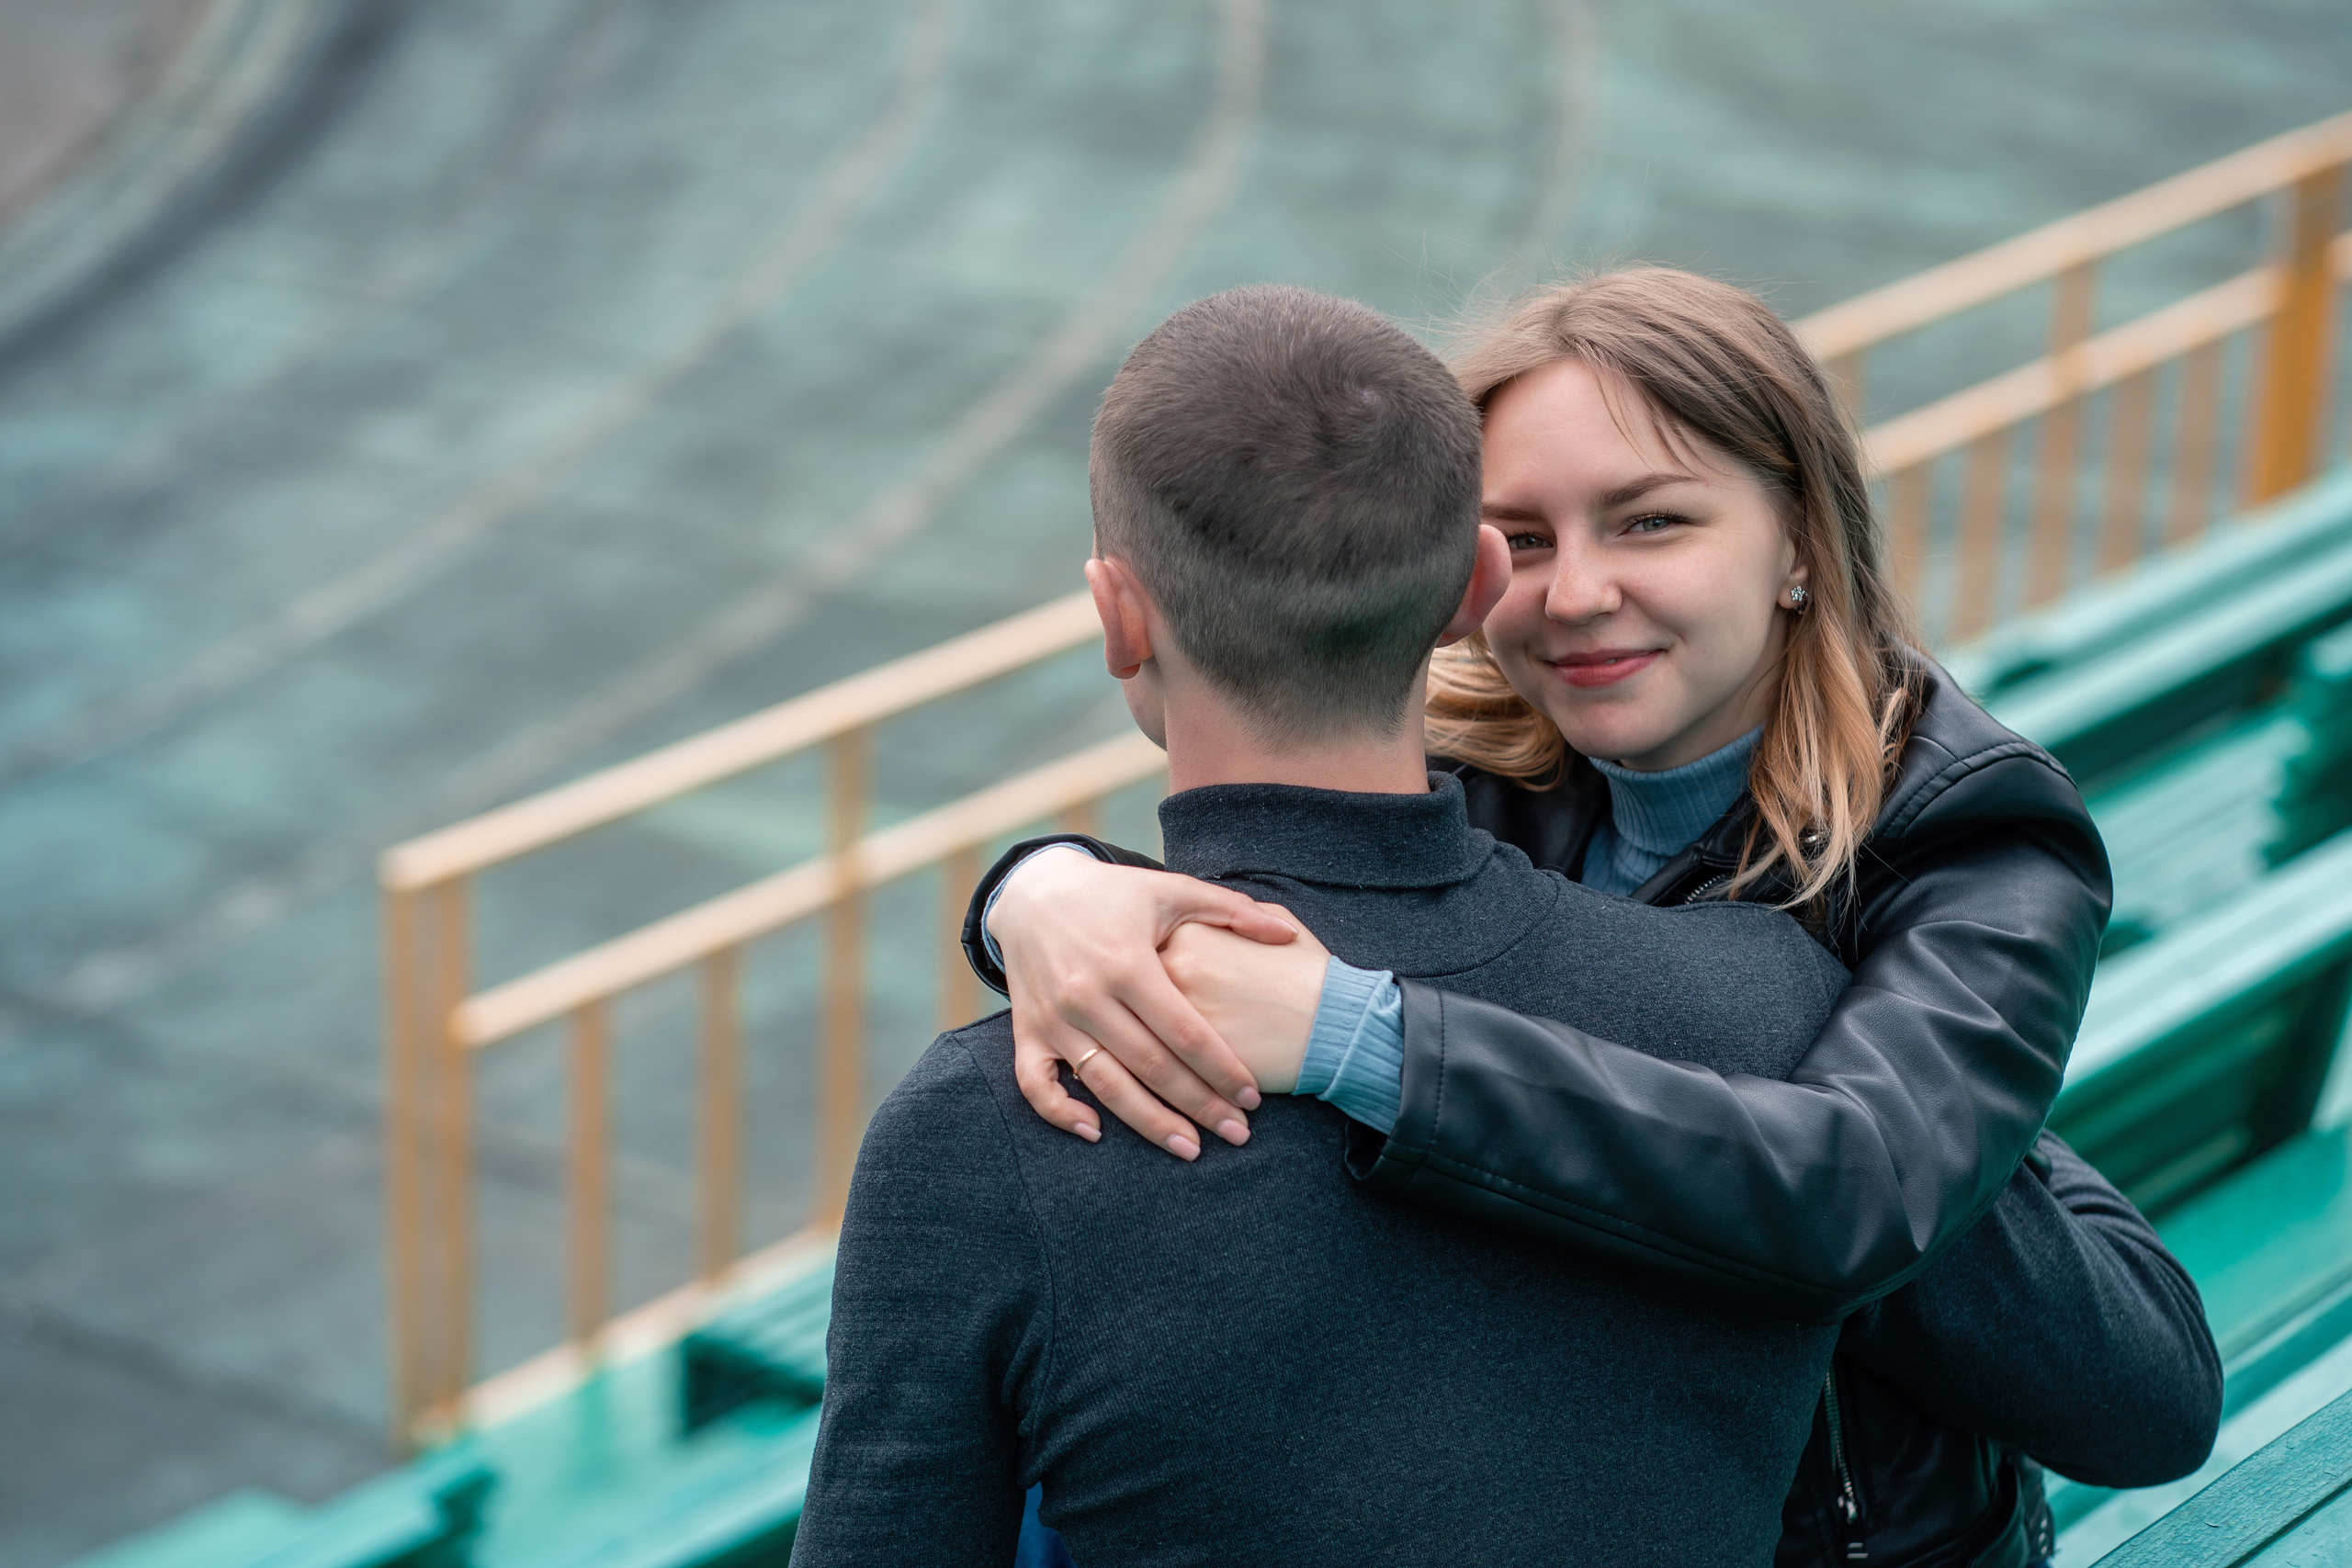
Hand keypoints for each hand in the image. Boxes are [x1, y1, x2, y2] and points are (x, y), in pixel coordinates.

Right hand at [991, 849, 1299, 1157]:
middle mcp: (1088, 995)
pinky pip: (1035, 1084)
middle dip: (1199, 1106)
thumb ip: (1230, 910)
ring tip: (1189, 1148)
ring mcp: (1055, 1017)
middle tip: (1237, 1134)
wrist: (1032, 890)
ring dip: (1148, 1123)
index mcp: (1128, 963)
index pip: (1185, 1031)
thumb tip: (1288, 936)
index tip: (1252, 1097)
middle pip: (1152, 1066)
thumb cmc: (1112, 893)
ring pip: (1105, 1084)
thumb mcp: (1169, 889)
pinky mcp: (1027, 1030)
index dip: (1221, 1068)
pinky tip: (1096, 1134)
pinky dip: (1060, 1113)